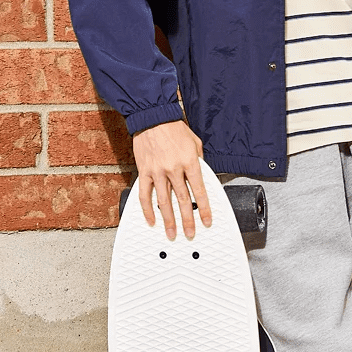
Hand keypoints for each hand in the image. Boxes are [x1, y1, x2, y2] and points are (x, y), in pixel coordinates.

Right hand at [131, 120, 211, 240]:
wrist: (153, 117)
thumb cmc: (174, 128)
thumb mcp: (195, 143)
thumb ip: (199, 161)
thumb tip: (202, 175)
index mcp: (190, 162)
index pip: (200, 191)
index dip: (204, 209)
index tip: (207, 221)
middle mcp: (174, 169)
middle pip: (183, 201)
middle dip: (188, 220)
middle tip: (191, 234)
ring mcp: (157, 172)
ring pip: (164, 202)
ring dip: (169, 220)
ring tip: (172, 233)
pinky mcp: (144, 171)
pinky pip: (145, 195)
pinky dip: (148, 209)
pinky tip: (152, 220)